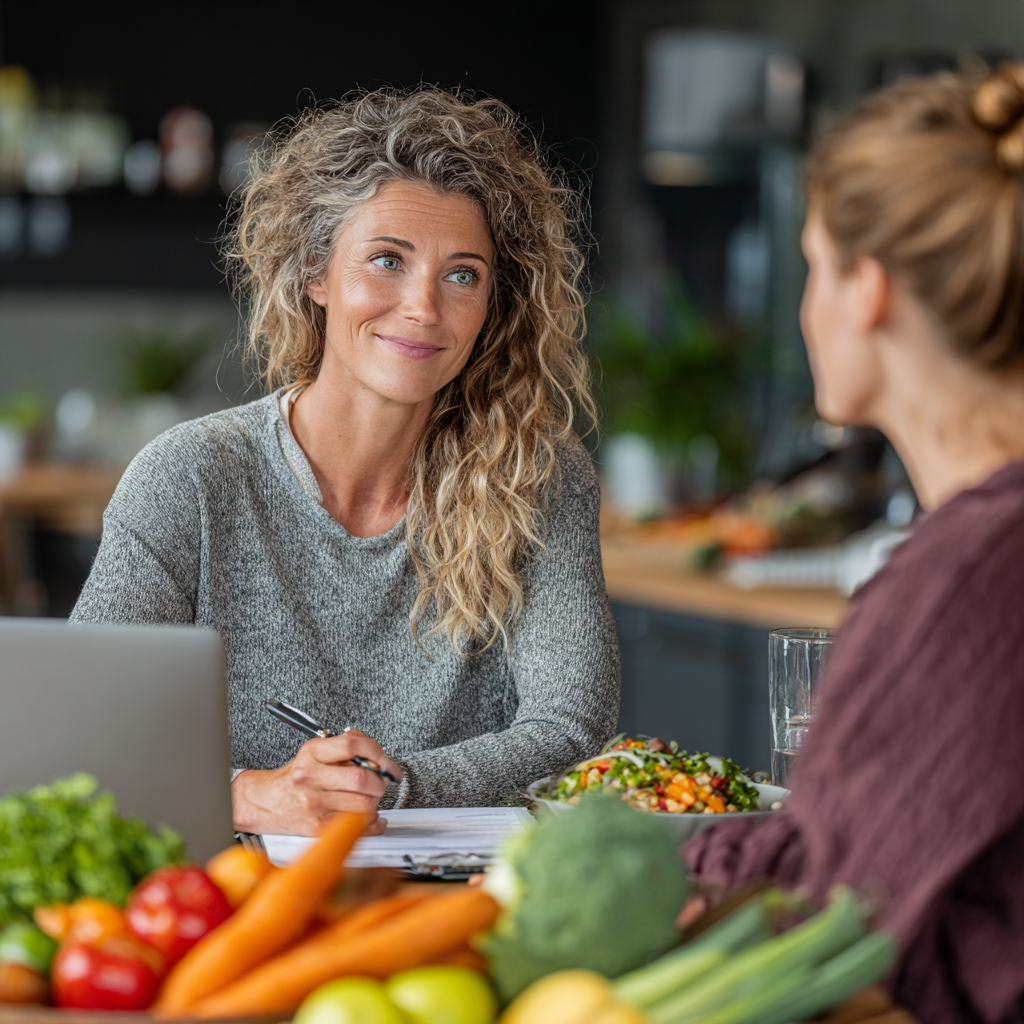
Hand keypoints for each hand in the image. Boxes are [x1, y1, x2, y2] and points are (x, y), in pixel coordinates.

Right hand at [231, 730, 402, 836]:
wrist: (266, 801)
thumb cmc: (296, 777)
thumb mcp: (315, 751)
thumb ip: (347, 747)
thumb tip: (377, 757)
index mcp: (313, 752)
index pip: (352, 745)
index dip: (376, 751)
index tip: (386, 761)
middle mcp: (311, 777)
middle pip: (362, 779)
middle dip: (379, 781)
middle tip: (378, 782)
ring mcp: (314, 804)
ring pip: (364, 805)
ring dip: (375, 802)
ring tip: (368, 798)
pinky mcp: (317, 827)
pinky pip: (358, 827)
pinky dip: (372, 822)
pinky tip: (369, 816)